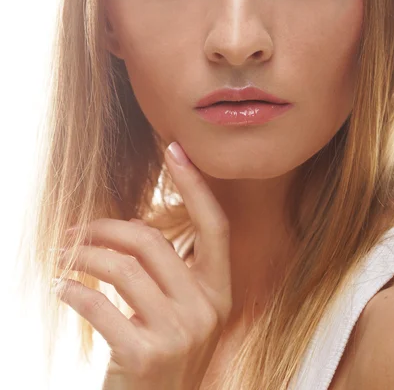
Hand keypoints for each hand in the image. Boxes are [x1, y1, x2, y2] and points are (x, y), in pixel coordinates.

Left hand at [53, 142, 231, 389]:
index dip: (196, 185)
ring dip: (83, 255)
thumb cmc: (163, 356)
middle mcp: (207, 309)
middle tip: (74, 231)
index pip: (215, 226)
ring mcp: (179, 333)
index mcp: (220, 292)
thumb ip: (172, 274)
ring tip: (62, 255)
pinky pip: (100, 305)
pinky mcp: (146, 356)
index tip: (176, 150)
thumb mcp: (182, 314)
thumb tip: (130, 229)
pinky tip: (61, 288)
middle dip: (105, 228)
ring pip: (122, 268)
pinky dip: (73, 291)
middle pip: (152, 241)